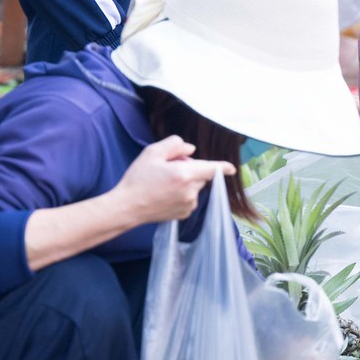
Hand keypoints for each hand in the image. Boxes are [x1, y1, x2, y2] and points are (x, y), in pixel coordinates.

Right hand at [112, 135, 231, 225]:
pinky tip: (164, 194)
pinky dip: (181, 194)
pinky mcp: (183, 214)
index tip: (232, 168)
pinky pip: (189, 199)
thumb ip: (175, 145)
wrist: (127, 207)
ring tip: (163, 182)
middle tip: (169, 168)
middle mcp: (190, 191)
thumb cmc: (137, 178)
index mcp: (184, 175)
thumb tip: (191, 149)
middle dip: (190, 168)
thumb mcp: (152, 152)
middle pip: (200, 175)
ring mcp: (188, 205)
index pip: (211, 168)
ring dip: (186, 182)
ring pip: (194, 187)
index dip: (222, 166)